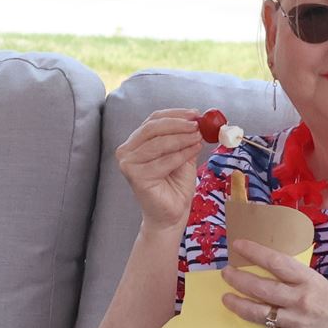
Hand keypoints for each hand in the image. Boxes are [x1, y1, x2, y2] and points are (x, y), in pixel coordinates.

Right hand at [116, 110, 211, 234]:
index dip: (175, 114)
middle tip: (197, 125)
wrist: (172, 213)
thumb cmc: (175, 186)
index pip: (153, 120)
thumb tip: (200, 119)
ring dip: (182, 138)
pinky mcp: (135, 176)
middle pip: (152, 128)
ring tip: (199, 138)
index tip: (195, 113)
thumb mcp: (183, 155)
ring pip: (158, 143)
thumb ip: (186, 137)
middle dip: (178, 124)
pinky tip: (194, 151)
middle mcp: (127, 151)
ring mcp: (128, 164)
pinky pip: (162, 161)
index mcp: (136, 142)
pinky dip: (181, 154)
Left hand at [222, 236, 327, 327]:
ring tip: (226, 298)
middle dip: (238, 279)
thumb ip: (301, 281)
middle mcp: (300, 301)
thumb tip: (277, 273)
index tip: (238, 245)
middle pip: (261, 288)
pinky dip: (253, 326)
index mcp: (310, 282)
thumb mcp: (326, 285)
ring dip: (238, 304)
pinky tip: (244, 321)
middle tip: (226, 272)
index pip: (276, 262)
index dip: (254, 252)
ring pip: (257, 313)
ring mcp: (295, 323)